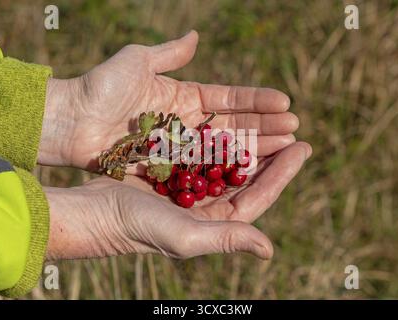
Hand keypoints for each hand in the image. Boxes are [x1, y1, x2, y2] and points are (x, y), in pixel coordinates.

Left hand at [39, 31, 298, 171]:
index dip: (256, 101)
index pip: (228, 99)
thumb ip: (169, 53)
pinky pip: (202, 169)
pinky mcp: (168, 169)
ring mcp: (179, 148)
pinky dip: (225, 170)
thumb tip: (196, 37)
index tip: (285, 103)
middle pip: (232, 127)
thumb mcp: (137, 62)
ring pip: (222, 149)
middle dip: (264, 128)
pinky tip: (251, 172)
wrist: (72, 121)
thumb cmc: (102, 87)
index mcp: (183, 96)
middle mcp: (186, 124)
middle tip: (295, 131)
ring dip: (252, 150)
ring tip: (284, 150)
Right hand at [45, 141, 310, 259]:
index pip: (258, 196)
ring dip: (251, 142)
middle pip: (249, 178)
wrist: (94, 211)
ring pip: (230, 163)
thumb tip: (269, 249)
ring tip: (271, 121)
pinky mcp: (176, 174)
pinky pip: (207, 153)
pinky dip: (222, 138)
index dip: (282, 173)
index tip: (303, 147)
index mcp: (215, 224)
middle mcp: (208, 208)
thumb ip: (227, 239)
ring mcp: (192, 190)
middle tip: (294, 129)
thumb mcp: (185, 235)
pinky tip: (233, 122)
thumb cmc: (136, 226)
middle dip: (272, 154)